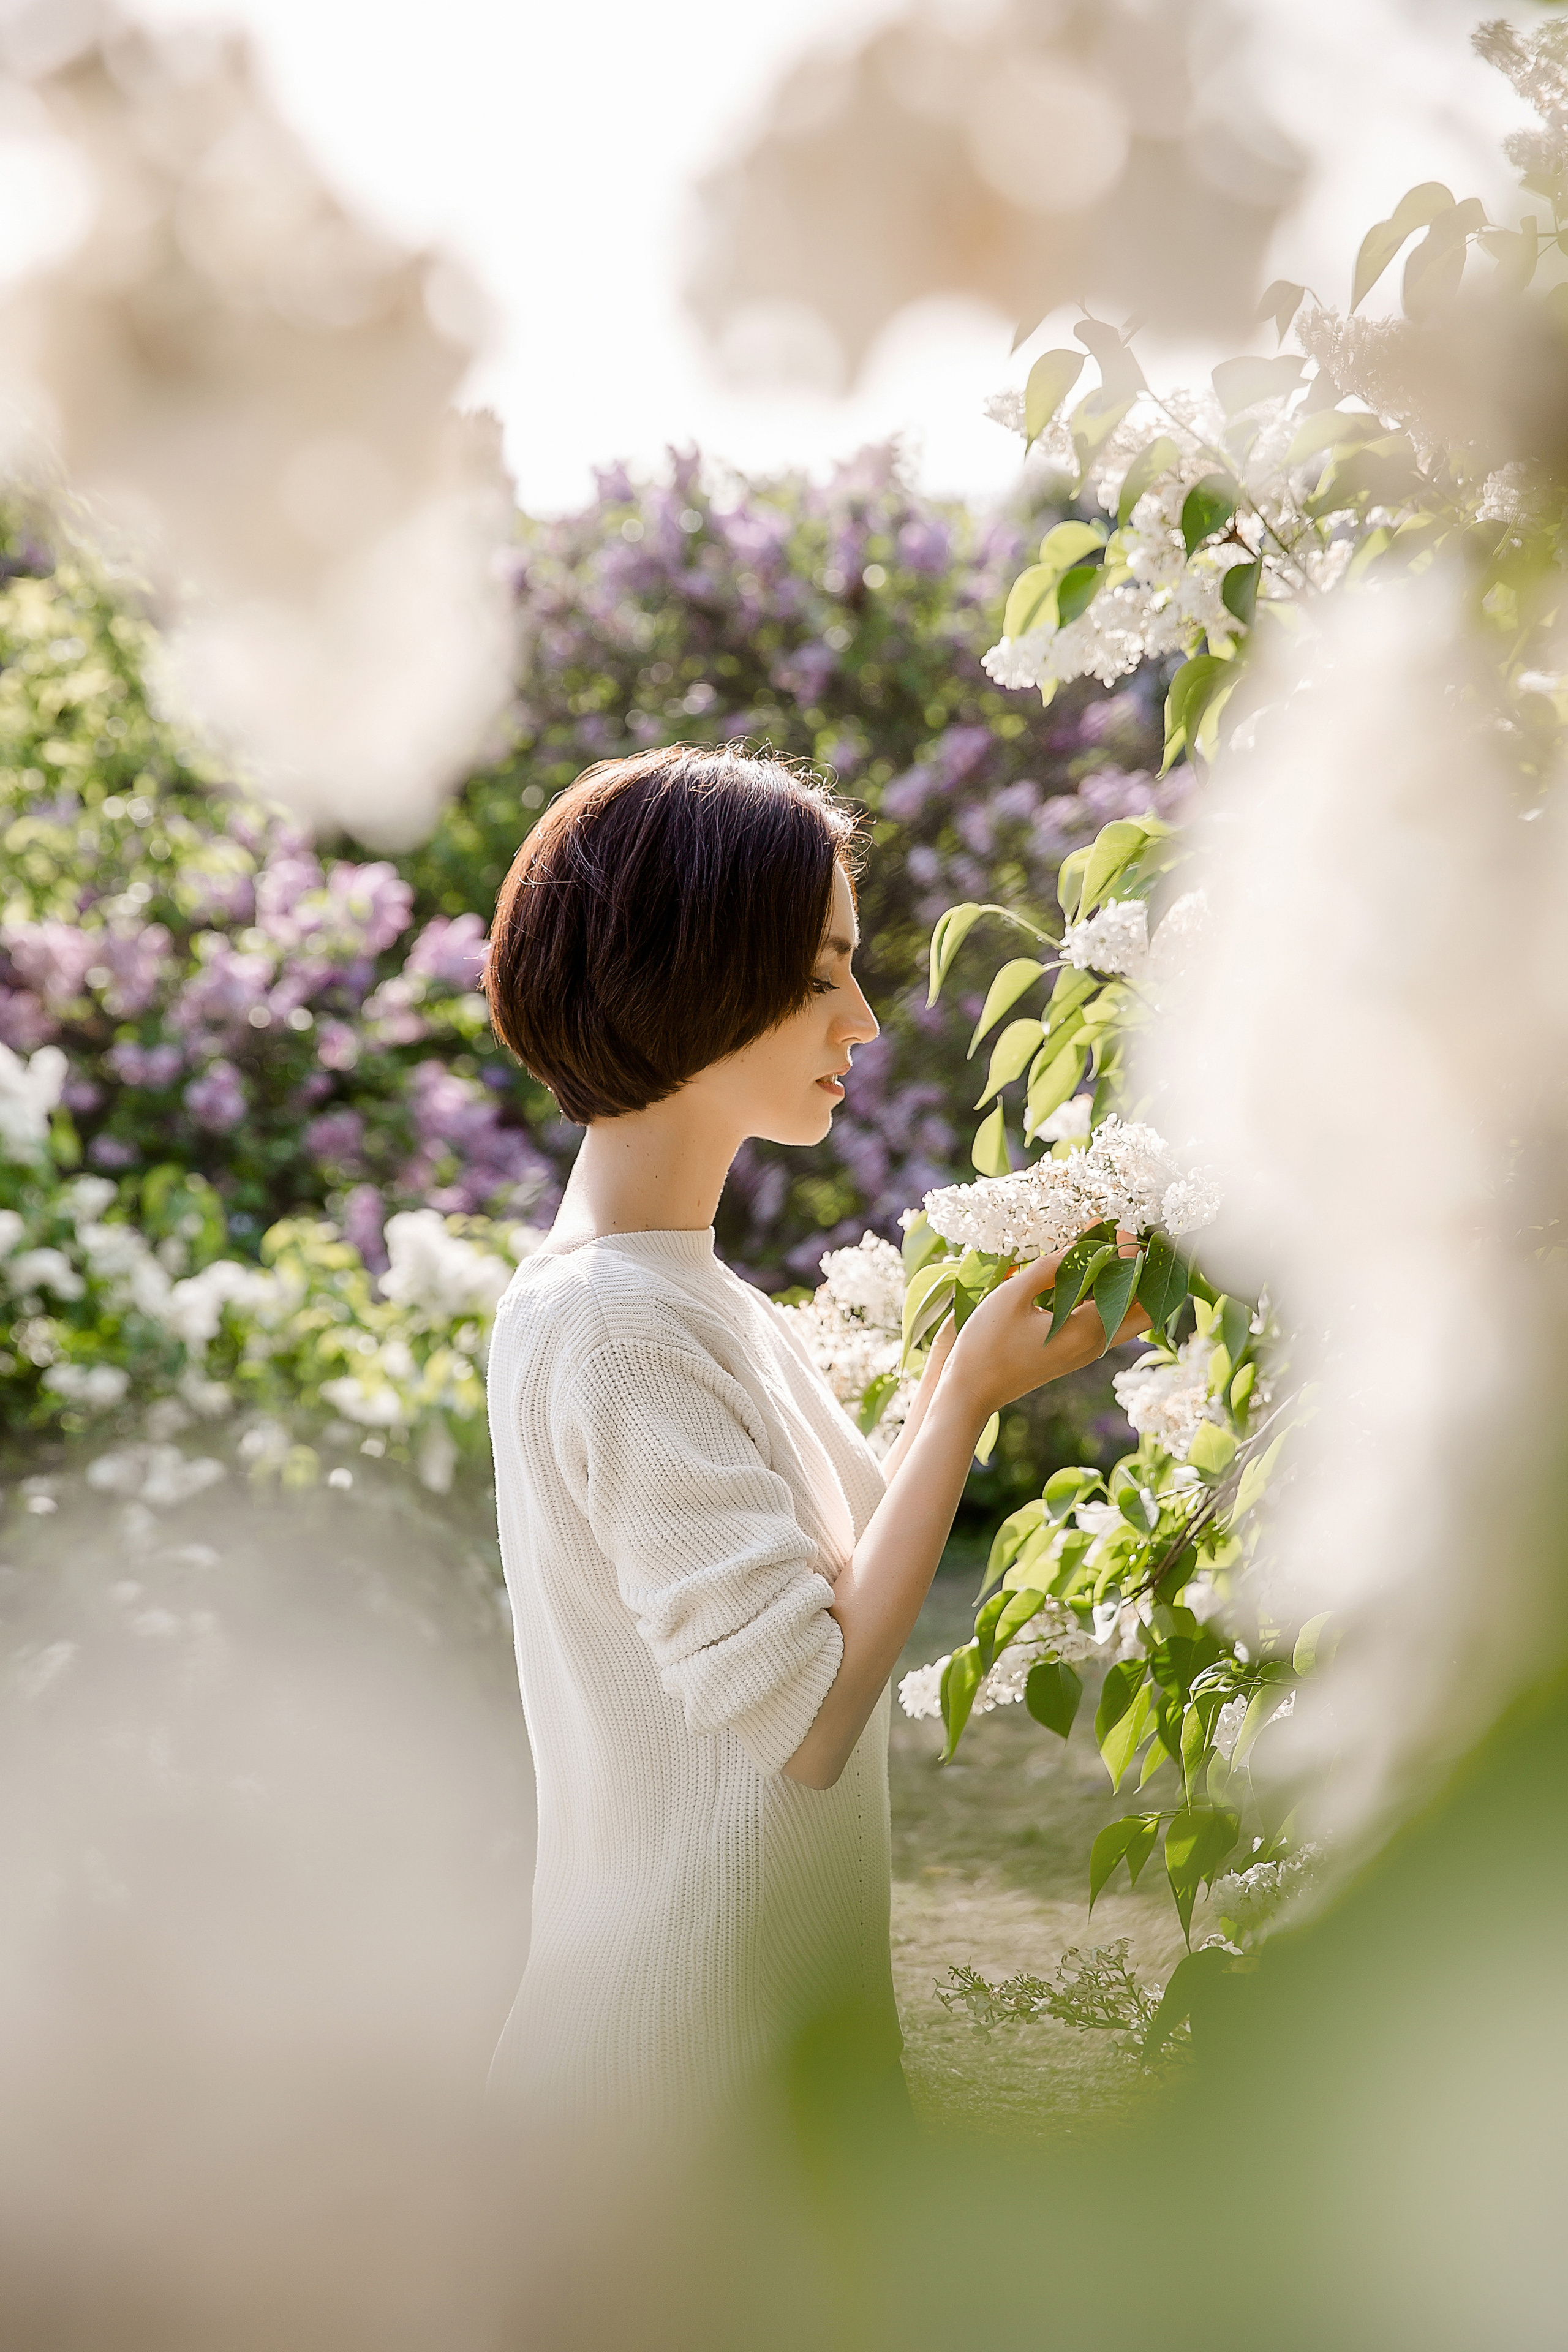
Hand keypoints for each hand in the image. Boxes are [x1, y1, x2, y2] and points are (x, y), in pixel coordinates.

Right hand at [942, 1229, 1150, 1422]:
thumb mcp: (1013, 1296)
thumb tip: (1077, 1247)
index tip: (1116, 1228)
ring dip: (1121, 1285)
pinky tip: (1082, 1275)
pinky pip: (1102, 1323)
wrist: (971, 1391)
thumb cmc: (987, 1344)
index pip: (1128, 1286)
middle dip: (1141, 1274)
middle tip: (1122, 1244)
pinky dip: (1102, 1297)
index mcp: (1086, 1331)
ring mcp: (1085, 1352)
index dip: (1129, 1253)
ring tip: (1103, 1252)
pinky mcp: (1074, 1353)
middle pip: (1143, 1311)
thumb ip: (1048, 1268)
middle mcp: (1094, 1345)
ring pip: (1124, 1317)